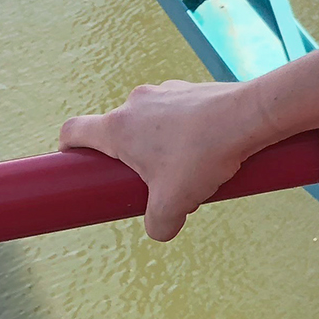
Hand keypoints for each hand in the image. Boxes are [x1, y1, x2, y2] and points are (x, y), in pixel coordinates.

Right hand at [58, 79, 267, 241]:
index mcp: (118, 127)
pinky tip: (209, 149)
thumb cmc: (203, 156)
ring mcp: (166, 91)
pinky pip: (179, 112)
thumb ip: (158, 224)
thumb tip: (160, 230)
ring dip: (159, 143)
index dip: (68, 149)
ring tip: (186, 167)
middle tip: (146, 179)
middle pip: (116, 130)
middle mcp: (136, 102)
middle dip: (127, 156)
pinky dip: (185, 130)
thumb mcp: (174, 204)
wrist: (251, 116)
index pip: (73, 130)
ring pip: (150, 121)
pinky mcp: (194, 88)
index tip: (77, 165)